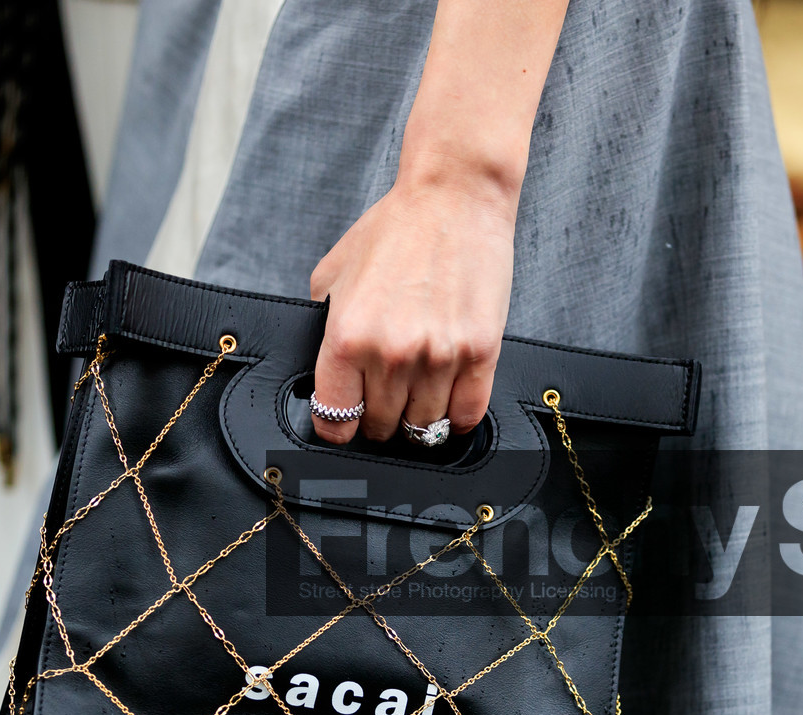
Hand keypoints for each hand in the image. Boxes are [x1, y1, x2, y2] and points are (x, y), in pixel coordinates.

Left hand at [308, 172, 515, 444]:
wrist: (453, 198)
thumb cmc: (394, 231)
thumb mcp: (331, 276)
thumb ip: (322, 329)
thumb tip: (322, 377)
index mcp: (346, 338)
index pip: (334, 422)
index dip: (338, 426)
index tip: (346, 418)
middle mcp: (391, 354)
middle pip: (380, 428)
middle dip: (379, 417)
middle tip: (385, 394)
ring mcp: (438, 357)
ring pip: (423, 428)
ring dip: (418, 416)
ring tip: (417, 390)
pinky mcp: (479, 353)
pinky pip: (466, 415)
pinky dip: (456, 416)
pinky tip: (448, 397)